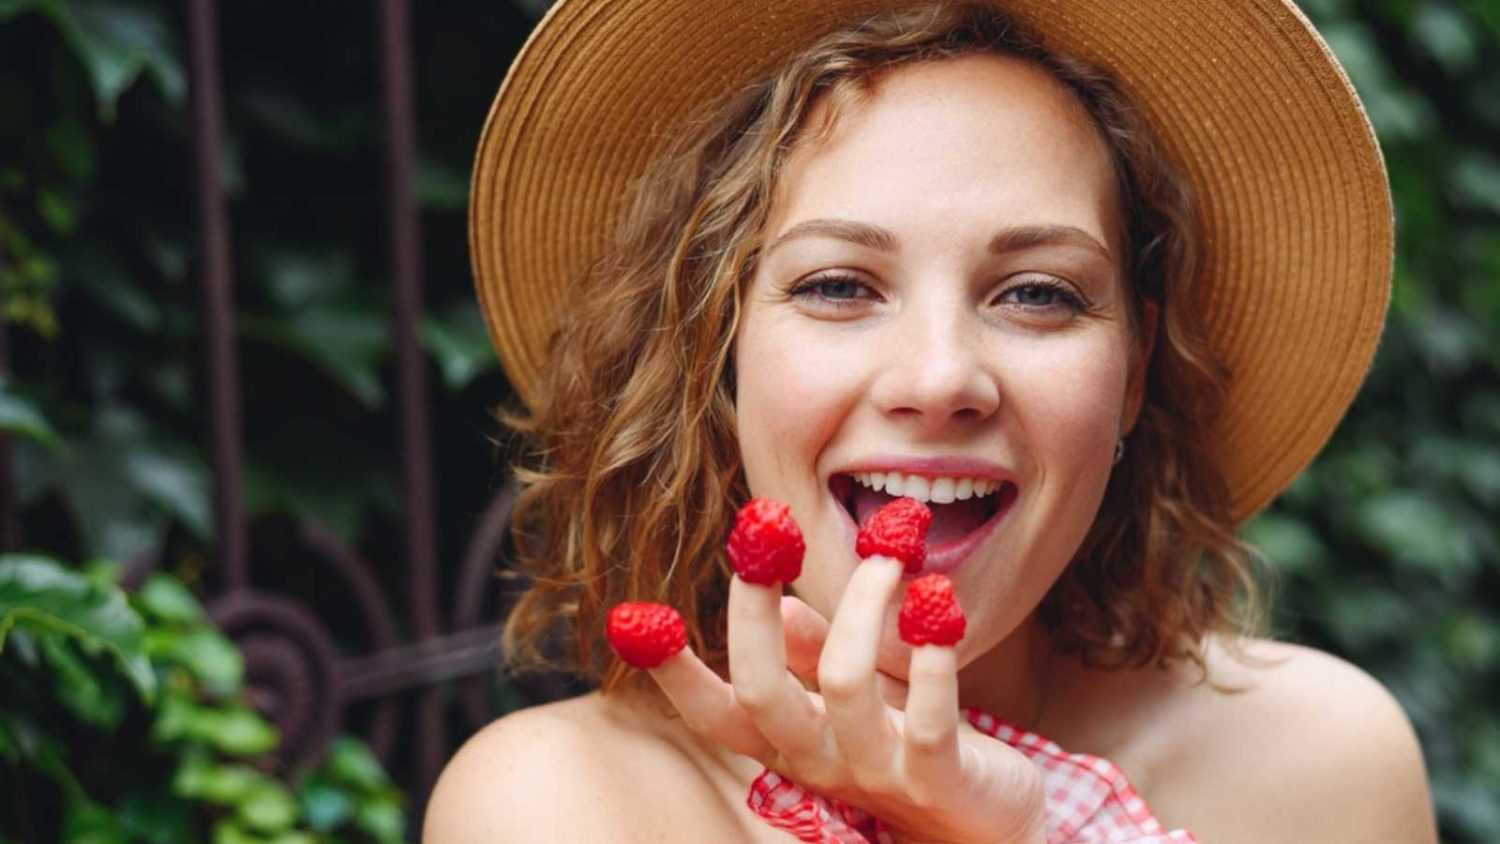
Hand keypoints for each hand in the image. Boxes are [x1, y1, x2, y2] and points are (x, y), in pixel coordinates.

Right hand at [646, 556, 1045, 843]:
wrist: (989, 822)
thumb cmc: (913, 745)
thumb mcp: (854, 695)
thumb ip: (814, 652)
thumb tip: (775, 600)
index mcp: (789, 742)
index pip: (714, 714)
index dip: (673, 672)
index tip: (636, 618)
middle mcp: (820, 761)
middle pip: (761, 692)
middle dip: (752, 608)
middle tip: (766, 530)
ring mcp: (878, 774)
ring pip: (844, 684)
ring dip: (861, 605)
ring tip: (889, 554)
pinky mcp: (940, 779)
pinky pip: (929, 719)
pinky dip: (931, 659)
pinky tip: (939, 608)